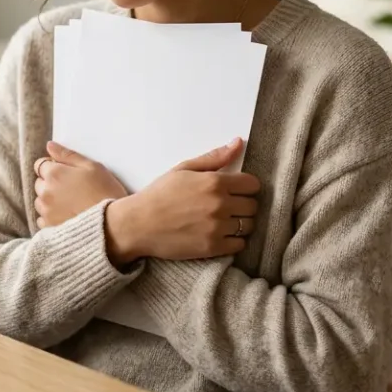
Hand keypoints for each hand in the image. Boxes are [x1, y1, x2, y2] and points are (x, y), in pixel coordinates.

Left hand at [34, 142, 127, 228]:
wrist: (113, 223)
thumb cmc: (105, 192)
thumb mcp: (91, 166)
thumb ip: (67, 155)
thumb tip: (50, 145)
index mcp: (54, 174)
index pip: (41, 164)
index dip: (53, 167)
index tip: (66, 173)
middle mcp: (45, 192)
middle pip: (39, 183)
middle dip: (50, 184)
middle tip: (71, 189)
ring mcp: (46, 211)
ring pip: (40, 202)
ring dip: (49, 201)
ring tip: (70, 204)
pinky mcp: (49, 228)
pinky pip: (42, 220)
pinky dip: (50, 218)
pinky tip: (66, 217)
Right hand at [105, 138, 259, 264]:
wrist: (138, 224)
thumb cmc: (159, 194)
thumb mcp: (184, 169)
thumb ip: (214, 157)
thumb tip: (238, 143)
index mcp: (214, 182)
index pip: (253, 185)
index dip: (246, 187)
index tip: (236, 191)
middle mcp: (220, 204)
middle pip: (253, 206)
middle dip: (243, 205)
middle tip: (228, 207)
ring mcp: (217, 227)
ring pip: (249, 226)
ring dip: (240, 224)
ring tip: (223, 222)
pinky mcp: (213, 248)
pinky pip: (240, 245)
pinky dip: (234, 241)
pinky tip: (220, 235)